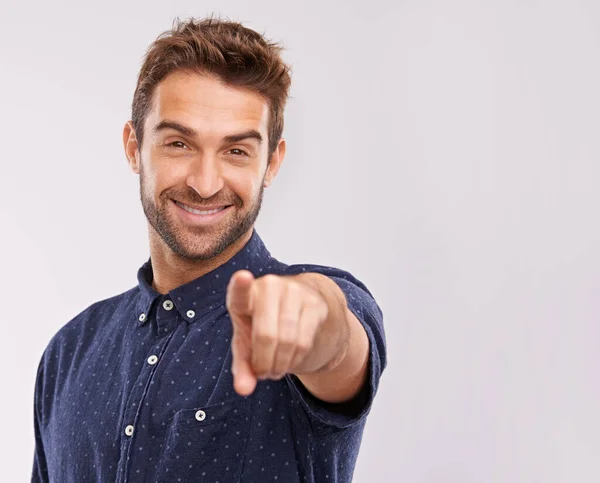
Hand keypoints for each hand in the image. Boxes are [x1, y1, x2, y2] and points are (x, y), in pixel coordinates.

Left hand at [225, 270, 329, 395]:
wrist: (299, 306)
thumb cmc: (262, 325)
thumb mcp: (247, 344)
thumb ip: (242, 367)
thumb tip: (244, 390)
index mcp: (245, 294)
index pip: (240, 291)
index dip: (240, 286)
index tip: (242, 276)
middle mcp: (270, 286)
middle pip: (266, 336)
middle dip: (264, 363)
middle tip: (263, 373)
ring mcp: (294, 292)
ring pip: (288, 341)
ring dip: (280, 365)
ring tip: (275, 368)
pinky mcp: (315, 303)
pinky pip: (304, 342)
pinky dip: (295, 360)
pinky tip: (291, 360)